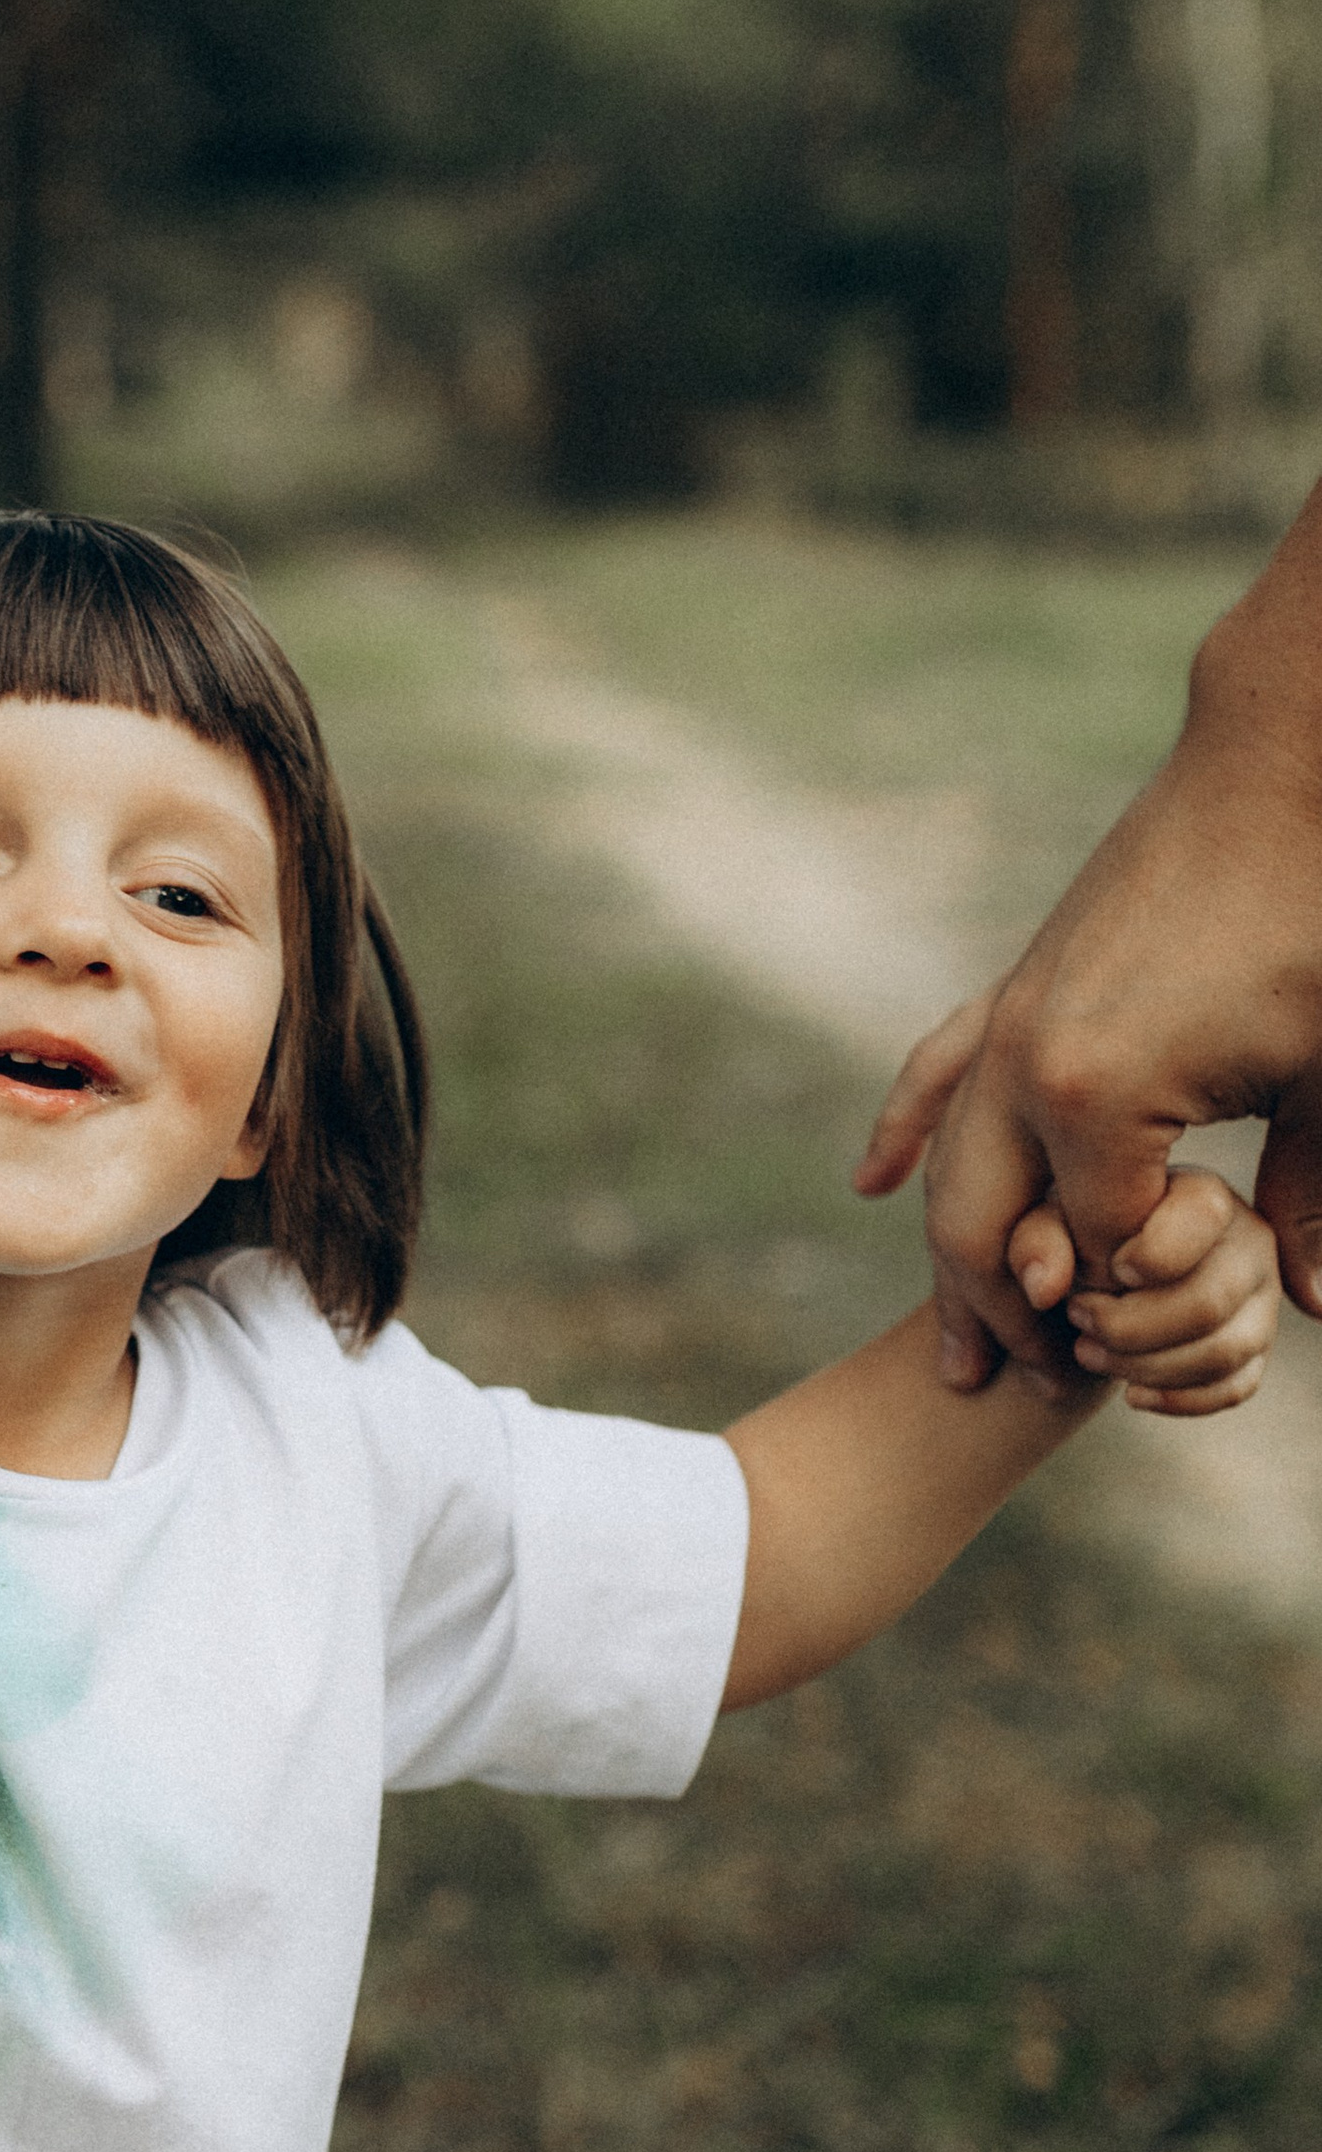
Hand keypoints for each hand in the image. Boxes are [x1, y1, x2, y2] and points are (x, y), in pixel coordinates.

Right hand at [856, 511, 1321, 1381]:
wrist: (1281, 769)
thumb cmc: (1315, 926)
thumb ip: (1313, 1199)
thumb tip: (1315, 1309)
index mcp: (1095, 1099)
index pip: (1088, 1254)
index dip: (1121, 1318)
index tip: (1148, 1362)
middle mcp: (1024, 1066)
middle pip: (984, 1227)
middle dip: (1006, 1315)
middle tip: (1031, 1382)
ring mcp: (1010, 1020)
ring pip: (949, 1163)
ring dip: (949, 1252)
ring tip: (963, 1340)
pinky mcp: (1020, 984)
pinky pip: (937, 1071)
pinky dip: (906, 1126)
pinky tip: (874, 1177)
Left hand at [1003, 1167, 1279, 1416]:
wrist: (1098, 1275)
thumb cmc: (1079, 1233)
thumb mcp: (1050, 1221)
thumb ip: (1038, 1239)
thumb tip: (1043, 1289)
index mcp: (1204, 1195)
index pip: (1201, 1220)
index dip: (1146, 1256)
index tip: (1097, 1272)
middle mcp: (1248, 1242)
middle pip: (1207, 1304)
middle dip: (1128, 1328)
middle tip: (1077, 1320)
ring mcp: (1259, 1299)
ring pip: (1222, 1353)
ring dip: (1145, 1366)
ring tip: (1090, 1352)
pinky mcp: (1255, 1348)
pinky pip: (1235, 1387)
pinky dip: (1180, 1399)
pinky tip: (1132, 1393)